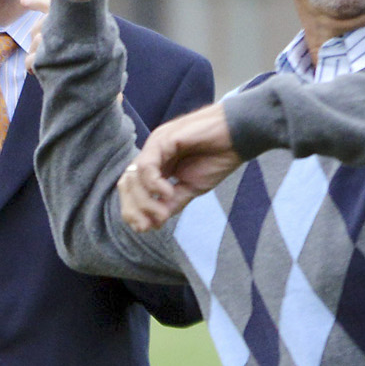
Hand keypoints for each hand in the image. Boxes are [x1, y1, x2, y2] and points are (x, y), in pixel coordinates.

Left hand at [120, 102, 240, 230]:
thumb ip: (173, 202)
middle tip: (146, 226)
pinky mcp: (162, 139)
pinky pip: (148, 166)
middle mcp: (151, 155)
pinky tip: (168, 193)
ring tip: (162, 213)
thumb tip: (155, 223)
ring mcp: (155, 146)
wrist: (237, 137)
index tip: (145, 228)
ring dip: (145, 201)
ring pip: (134, 177)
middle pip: (127, 184)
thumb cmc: (218, 158)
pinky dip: (155, 184)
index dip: (132, 210)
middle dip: (132, 209)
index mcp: (157, 166)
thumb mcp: (192, 187)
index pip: (132, 190)